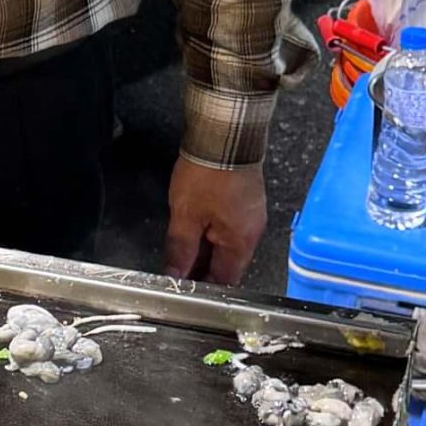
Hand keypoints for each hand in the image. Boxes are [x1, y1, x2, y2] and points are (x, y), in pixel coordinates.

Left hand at [164, 159, 266, 284]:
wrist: (224, 133)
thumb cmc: (208, 174)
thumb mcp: (186, 216)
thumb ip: (180, 250)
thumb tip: (174, 277)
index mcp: (241, 242)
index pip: (225, 281)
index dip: (203, 290)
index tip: (182, 293)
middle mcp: (251, 232)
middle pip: (226, 264)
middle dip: (201, 272)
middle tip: (175, 275)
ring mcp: (249, 215)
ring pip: (225, 245)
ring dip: (204, 253)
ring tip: (179, 257)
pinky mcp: (244, 200)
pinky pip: (227, 227)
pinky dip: (210, 235)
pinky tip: (192, 234)